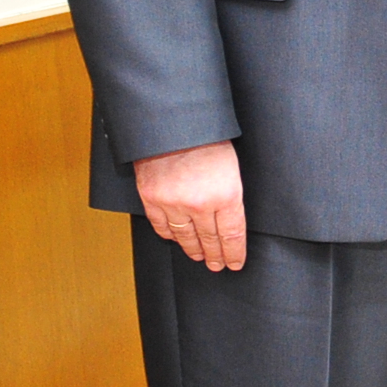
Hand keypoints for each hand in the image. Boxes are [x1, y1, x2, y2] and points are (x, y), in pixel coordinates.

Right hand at [136, 141, 246, 270]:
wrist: (171, 120)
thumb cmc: (207, 136)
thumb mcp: (232, 164)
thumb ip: (230, 193)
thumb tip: (230, 217)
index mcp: (226, 194)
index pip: (232, 234)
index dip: (234, 253)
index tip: (235, 263)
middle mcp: (200, 203)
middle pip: (210, 239)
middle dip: (216, 255)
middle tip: (218, 266)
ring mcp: (173, 202)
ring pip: (185, 236)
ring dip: (193, 249)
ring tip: (200, 256)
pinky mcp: (151, 197)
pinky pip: (161, 225)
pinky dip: (169, 234)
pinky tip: (176, 239)